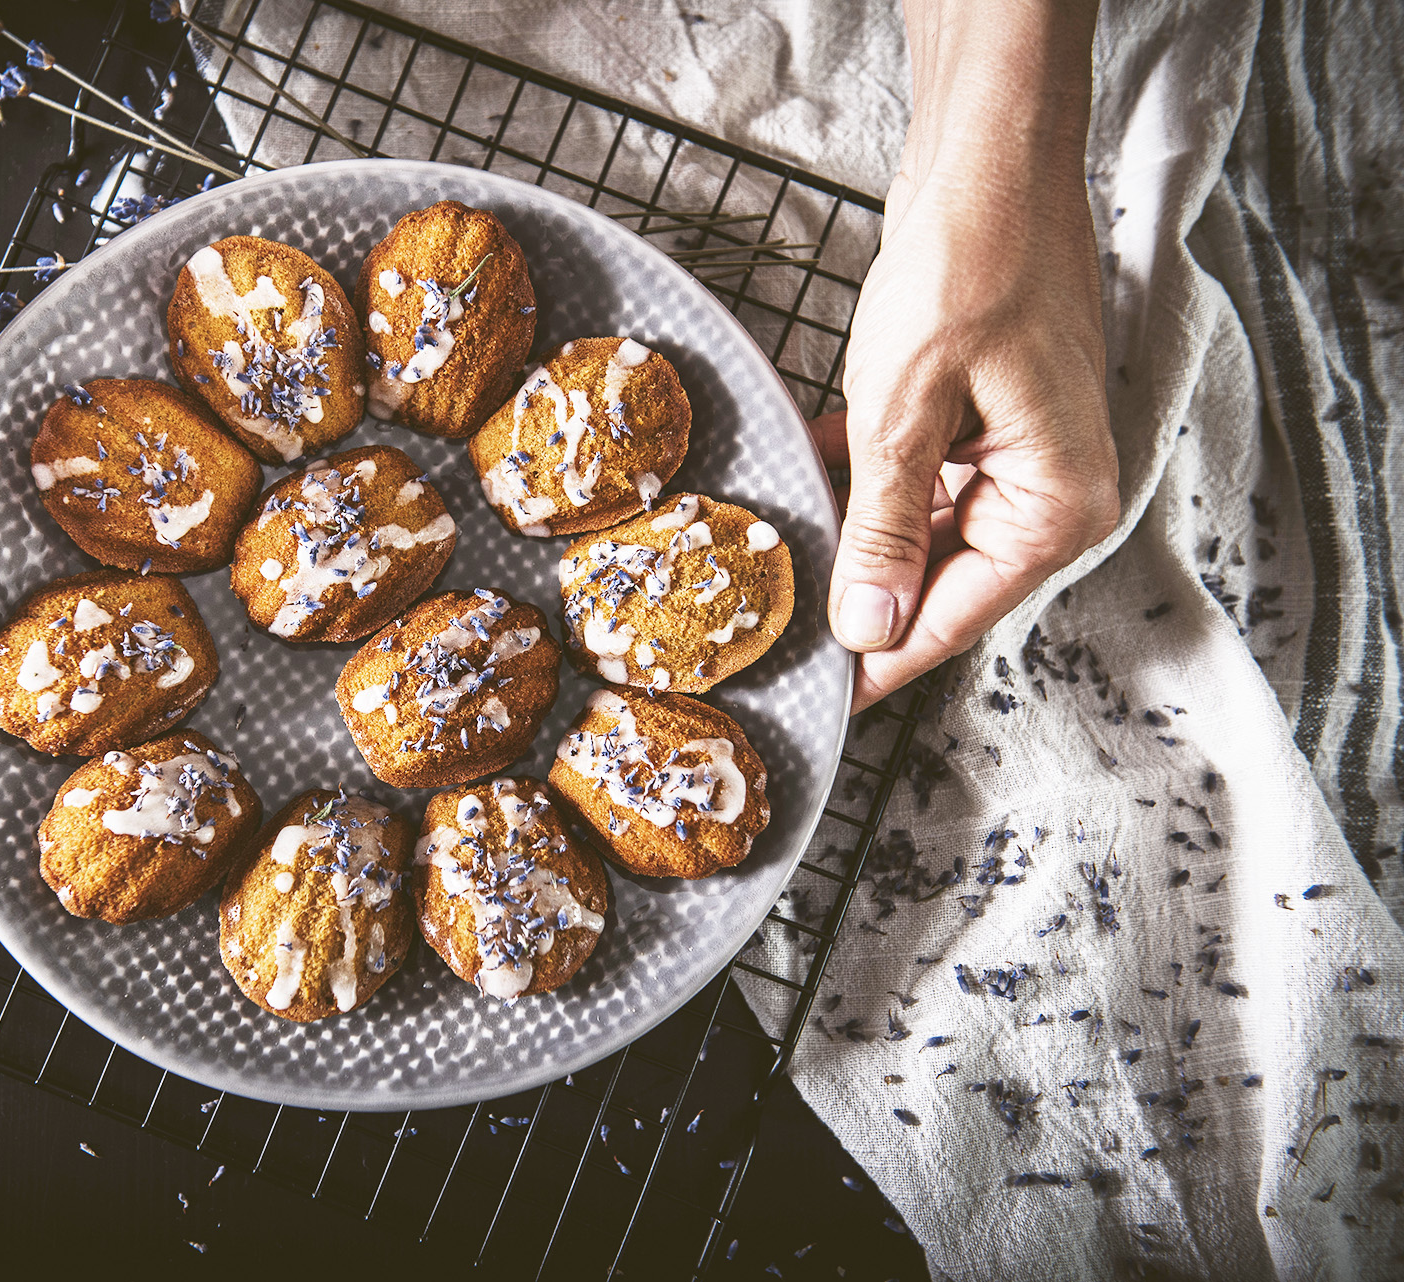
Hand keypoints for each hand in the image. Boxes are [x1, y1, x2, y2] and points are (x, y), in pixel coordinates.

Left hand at [818, 0, 1116, 713]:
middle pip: (937, 580)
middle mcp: (1048, 494)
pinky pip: (913, 476)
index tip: (814, 700)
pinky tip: (803, 475)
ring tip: (771, 557)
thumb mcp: (905, 414)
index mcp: (1055, 508)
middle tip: (770, 629)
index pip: (952, 618)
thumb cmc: (969, 269)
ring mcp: (1015, 456)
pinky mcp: (979, 419)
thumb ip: (886, 527)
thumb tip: (868, 626)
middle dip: (855, 595)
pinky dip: (860, 478)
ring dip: (849, 533)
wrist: (990, 161)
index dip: (875, 662)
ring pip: (917, 529)